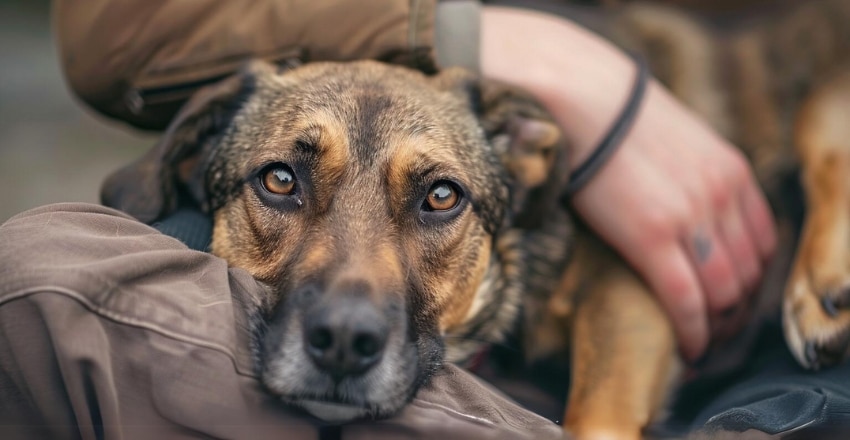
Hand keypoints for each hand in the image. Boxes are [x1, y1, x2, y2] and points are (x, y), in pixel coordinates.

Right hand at [480, 6, 776, 360]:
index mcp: (732, 171)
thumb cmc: (613, 117)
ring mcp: (692, 217)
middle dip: (737, 312)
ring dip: (717, 327)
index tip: (731, 301)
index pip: (763, 243)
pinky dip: (693, 332)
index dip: (752, 281)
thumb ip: (693, 176)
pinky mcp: (653, 237)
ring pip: (725, 294)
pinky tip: (687, 349)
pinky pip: (686, 300)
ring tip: (699, 345)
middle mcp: (723, 196)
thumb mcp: (675, 141)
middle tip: (715, 333)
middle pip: (750, 274)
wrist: (580, 97)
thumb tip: (678, 208)